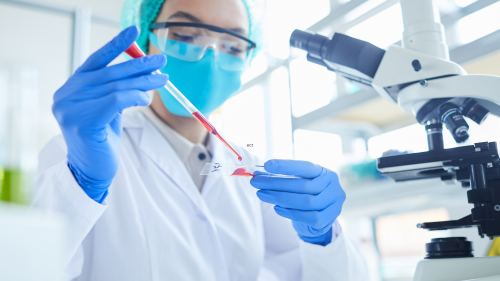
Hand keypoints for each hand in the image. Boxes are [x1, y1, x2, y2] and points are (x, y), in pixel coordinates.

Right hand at [52, 26, 167, 202]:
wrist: (92, 169)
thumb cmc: (102, 137)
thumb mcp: (108, 106)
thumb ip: (117, 87)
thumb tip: (145, 66)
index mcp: (71, 87)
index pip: (96, 60)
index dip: (116, 44)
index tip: (135, 30)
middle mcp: (66, 94)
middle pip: (110, 73)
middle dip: (139, 65)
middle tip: (161, 61)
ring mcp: (70, 108)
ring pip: (116, 86)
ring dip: (144, 82)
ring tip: (162, 80)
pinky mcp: (82, 122)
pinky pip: (116, 100)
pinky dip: (135, 96)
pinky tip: (146, 98)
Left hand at [250, 160, 344, 245]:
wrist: (319, 216)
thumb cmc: (305, 194)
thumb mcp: (296, 182)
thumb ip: (281, 177)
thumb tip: (258, 175)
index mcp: (323, 171)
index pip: (305, 167)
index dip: (286, 166)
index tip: (266, 165)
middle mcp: (332, 185)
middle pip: (302, 185)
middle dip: (276, 184)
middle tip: (256, 183)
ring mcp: (334, 202)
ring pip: (305, 202)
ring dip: (280, 198)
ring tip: (262, 195)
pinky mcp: (329, 218)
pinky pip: (309, 217)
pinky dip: (291, 213)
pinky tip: (277, 208)